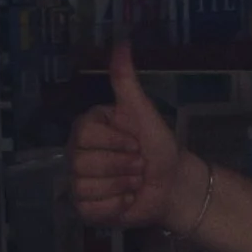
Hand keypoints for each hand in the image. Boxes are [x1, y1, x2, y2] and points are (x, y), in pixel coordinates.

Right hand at [67, 39, 192, 233]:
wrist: (174, 183)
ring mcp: (79, 182)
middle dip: (122, 166)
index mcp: (87, 128)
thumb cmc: (159, 146)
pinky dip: (116, 206)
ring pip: (86, 187)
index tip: (135, 142)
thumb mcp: (143, 111)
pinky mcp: (86, 209)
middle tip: (139, 165)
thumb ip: (126, 80)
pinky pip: (90, 209)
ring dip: (121, 186)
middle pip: (84, 163)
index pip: (86, 135)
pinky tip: (126, 200)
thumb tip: (121, 42)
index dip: (116, 142)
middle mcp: (77, 154)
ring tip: (135, 182)